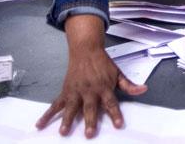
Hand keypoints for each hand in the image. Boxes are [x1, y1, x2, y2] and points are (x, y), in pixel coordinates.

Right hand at [35, 15, 146, 137]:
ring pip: (71, 108)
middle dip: (90, 121)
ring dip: (67, 120)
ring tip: (64, 132)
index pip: (111, 103)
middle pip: (90, 108)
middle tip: (89, 134)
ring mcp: (76, 92)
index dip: (116, 114)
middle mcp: (90, 91)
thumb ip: (129, 85)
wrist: (86, 51)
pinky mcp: (65, 91)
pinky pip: (55, 104)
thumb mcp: (118, 74)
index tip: (119, 125)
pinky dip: (47, 115)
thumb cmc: (103, 64)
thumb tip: (144, 90)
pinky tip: (40, 124)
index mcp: (104, 87)